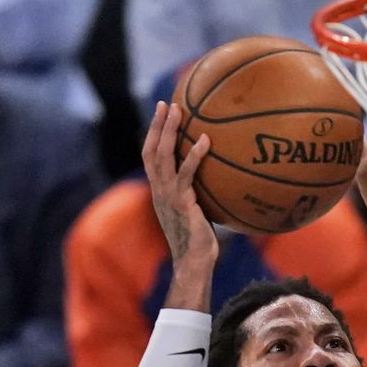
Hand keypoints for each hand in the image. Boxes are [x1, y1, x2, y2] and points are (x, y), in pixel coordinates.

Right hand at [142, 102, 217, 271]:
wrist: (193, 263)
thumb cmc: (198, 241)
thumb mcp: (194, 213)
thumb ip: (196, 195)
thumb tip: (216, 181)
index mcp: (159, 191)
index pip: (150, 157)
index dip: (152, 134)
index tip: (160, 114)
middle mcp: (159, 191)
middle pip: (152, 151)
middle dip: (157, 126)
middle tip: (166, 104)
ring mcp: (168, 196)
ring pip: (163, 157)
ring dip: (169, 132)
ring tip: (179, 111)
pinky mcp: (181, 203)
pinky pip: (186, 174)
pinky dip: (194, 155)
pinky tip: (206, 141)